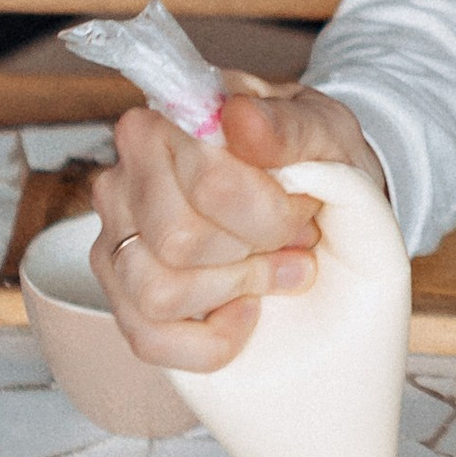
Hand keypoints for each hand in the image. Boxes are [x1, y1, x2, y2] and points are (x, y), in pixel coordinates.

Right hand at [89, 84, 387, 374]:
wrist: (336, 238)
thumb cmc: (325, 177)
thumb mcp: (333, 140)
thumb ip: (292, 127)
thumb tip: (239, 117)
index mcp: (175, 120)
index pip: (205, 179)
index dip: (267, 208)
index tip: (304, 205)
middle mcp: (129, 174)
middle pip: (178, 238)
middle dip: (256, 249)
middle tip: (293, 239)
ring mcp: (119, 239)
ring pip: (158, 290)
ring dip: (236, 290)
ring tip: (274, 270)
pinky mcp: (126, 302)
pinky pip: (148, 339)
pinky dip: (212, 340)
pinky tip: (245, 312)